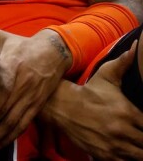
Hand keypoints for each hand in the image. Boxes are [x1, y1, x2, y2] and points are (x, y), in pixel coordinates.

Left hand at [0, 30, 70, 149]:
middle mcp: (23, 85)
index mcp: (13, 67)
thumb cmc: (21, 45)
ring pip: (13, 121)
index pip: (2, 90)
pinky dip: (10, 136)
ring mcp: (31, 97)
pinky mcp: (36, 105)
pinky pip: (23, 124)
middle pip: (6, 110)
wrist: (52, 52)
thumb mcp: (4, 40)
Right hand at [43, 42, 142, 159]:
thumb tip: (137, 46)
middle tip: (141, 135)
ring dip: (140, 151)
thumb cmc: (88, 91)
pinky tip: (128, 152)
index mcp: (127, 112)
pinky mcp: (104, 155)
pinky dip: (128, 159)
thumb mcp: (106, 76)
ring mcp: (113, 145)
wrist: (61, 105)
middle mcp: (122, 130)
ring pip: (139, 156)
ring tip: (137, 144)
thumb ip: (124, 62)